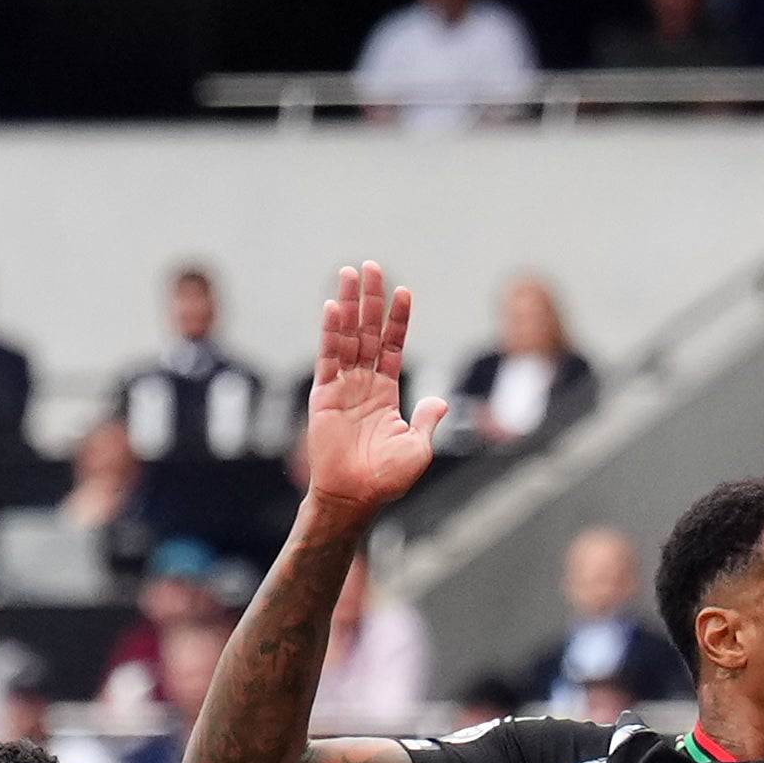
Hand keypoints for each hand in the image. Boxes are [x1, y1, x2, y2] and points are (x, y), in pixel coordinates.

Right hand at [292, 263, 440, 527]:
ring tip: (351, 273)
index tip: (404, 291)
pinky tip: (333, 306)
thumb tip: (439, 402)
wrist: (356, 496)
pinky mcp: (324, 394)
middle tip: (373, 266)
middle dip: (371, 299)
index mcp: (386, 392)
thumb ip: (427, 420)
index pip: (392, 346)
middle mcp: (364, 383)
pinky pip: (329, 357)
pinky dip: (331, 331)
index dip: (398, 319)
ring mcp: (343, 386)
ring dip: (350, 305)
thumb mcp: (418, 448)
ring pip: (348, 337)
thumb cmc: (387, 478)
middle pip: (368, 332)